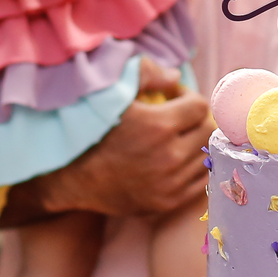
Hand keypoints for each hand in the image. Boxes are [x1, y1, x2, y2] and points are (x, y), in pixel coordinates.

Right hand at [29, 57, 213, 217]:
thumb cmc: (91, 130)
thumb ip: (146, 74)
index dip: (188, 97)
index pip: (200, 107)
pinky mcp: (167, 202)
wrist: (69, 178)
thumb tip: (176, 75)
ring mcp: (170, 183)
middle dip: (196, 120)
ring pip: (206, 158)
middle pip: (207, 132)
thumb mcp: (111, 92)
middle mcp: (169, 157)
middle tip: (180, 118)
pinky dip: (193, 169)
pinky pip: (199, 183)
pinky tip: (176, 160)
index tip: (173, 98)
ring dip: (197, 145)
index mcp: (158, 126)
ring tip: (178, 139)